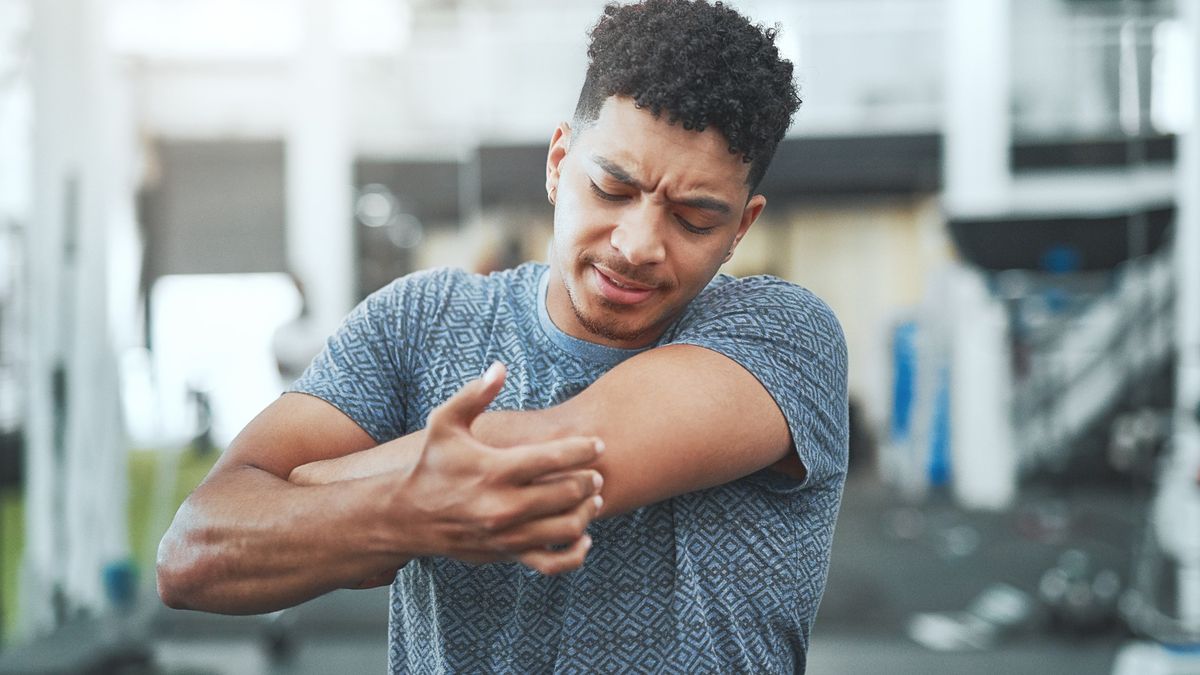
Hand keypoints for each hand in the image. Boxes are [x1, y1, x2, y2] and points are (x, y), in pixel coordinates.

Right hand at [376, 362, 604, 575]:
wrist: (406, 516)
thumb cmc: (432, 464)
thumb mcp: (444, 423)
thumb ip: (473, 394)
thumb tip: (500, 367)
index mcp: (494, 469)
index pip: (554, 457)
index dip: (584, 449)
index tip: (596, 445)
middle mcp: (503, 505)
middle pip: (568, 492)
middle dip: (589, 481)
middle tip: (596, 473)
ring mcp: (507, 534)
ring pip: (567, 528)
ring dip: (587, 512)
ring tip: (592, 499)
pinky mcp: (506, 554)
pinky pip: (552, 563)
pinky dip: (575, 554)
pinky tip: (582, 538)